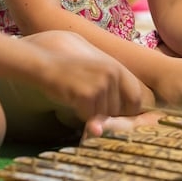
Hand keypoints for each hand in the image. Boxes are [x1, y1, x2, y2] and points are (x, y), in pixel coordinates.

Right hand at [21, 30, 142, 127]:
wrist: (44, 64)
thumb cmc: (70, 70)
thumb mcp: (97, 71)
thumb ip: (113, 89)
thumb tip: (131, 110)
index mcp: (118, 67)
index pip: (136, 98)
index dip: (128, 110)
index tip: (115, 113)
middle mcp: (113, 74)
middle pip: (120, 110)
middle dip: (107, 114)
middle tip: (90, 103)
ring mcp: (100, 84)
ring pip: (104, 115)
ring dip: (92, 113)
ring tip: (79, 96)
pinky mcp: (87, 94)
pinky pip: (90, 117)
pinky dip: (81, 115)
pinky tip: (72, 100)